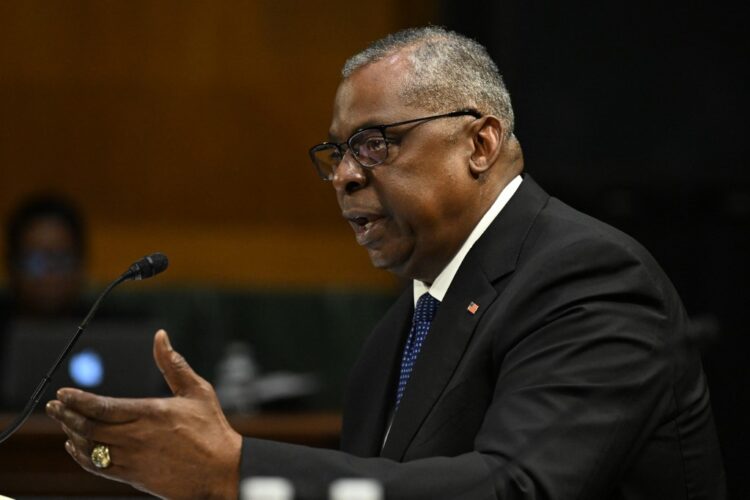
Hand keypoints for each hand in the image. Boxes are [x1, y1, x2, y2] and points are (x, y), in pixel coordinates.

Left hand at [45, 329, 241, 498]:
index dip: (77, 400)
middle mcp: (136, 436)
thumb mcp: (197, 391)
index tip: (63, 394)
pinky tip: (76, 447)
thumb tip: (160, 337)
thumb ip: (173, 364)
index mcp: (150, 413)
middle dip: (66, 415)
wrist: (222, 471)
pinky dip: (82, 456)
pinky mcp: (133, 476)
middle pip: (89, 426)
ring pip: (90, 447)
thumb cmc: (213, 430)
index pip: (102, 406)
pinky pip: (98, 467)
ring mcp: (133, 458)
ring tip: (64, 423)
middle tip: (54, 407)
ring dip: (73, 434)